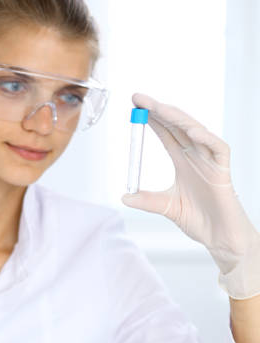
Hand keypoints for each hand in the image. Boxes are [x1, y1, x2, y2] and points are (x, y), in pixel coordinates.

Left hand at [121, 93, 259, 298]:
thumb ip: (147, 200)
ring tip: (160, 108)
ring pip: (196, 131)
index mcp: (182, 161)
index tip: (133, 106)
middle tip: (139, 99)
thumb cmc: (198, 221)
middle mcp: (196, 156)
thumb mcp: (167, 208)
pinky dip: (206, 139)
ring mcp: (210, 161)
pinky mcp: (224, 170)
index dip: (151, 118)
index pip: (165, 132)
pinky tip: (191, 131)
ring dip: (178, 118)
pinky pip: (218, 149)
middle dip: (159, 110)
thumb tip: (124, 196)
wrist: (219, 238)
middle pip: (178, 125)